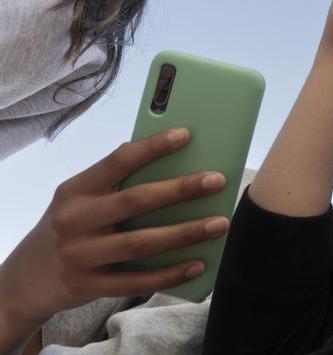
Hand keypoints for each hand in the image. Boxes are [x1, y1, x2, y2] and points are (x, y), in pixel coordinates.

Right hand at [0, 128, 228, 347]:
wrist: (24, 280)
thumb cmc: (68, 228)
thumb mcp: (79, 201)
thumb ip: (114, 186)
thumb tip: (174, 164)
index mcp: (75, 190)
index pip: (117, 162)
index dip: (152, 147)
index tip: (186, 135)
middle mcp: (74, 220)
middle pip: (135, 201)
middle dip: (180, 189)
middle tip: (217, 181)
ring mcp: (79, 255)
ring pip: (141, 243)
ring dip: (185, 233)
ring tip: (219, 223)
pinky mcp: (87, 286)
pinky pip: (136, 281)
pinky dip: (170, 273)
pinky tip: (198, 264)